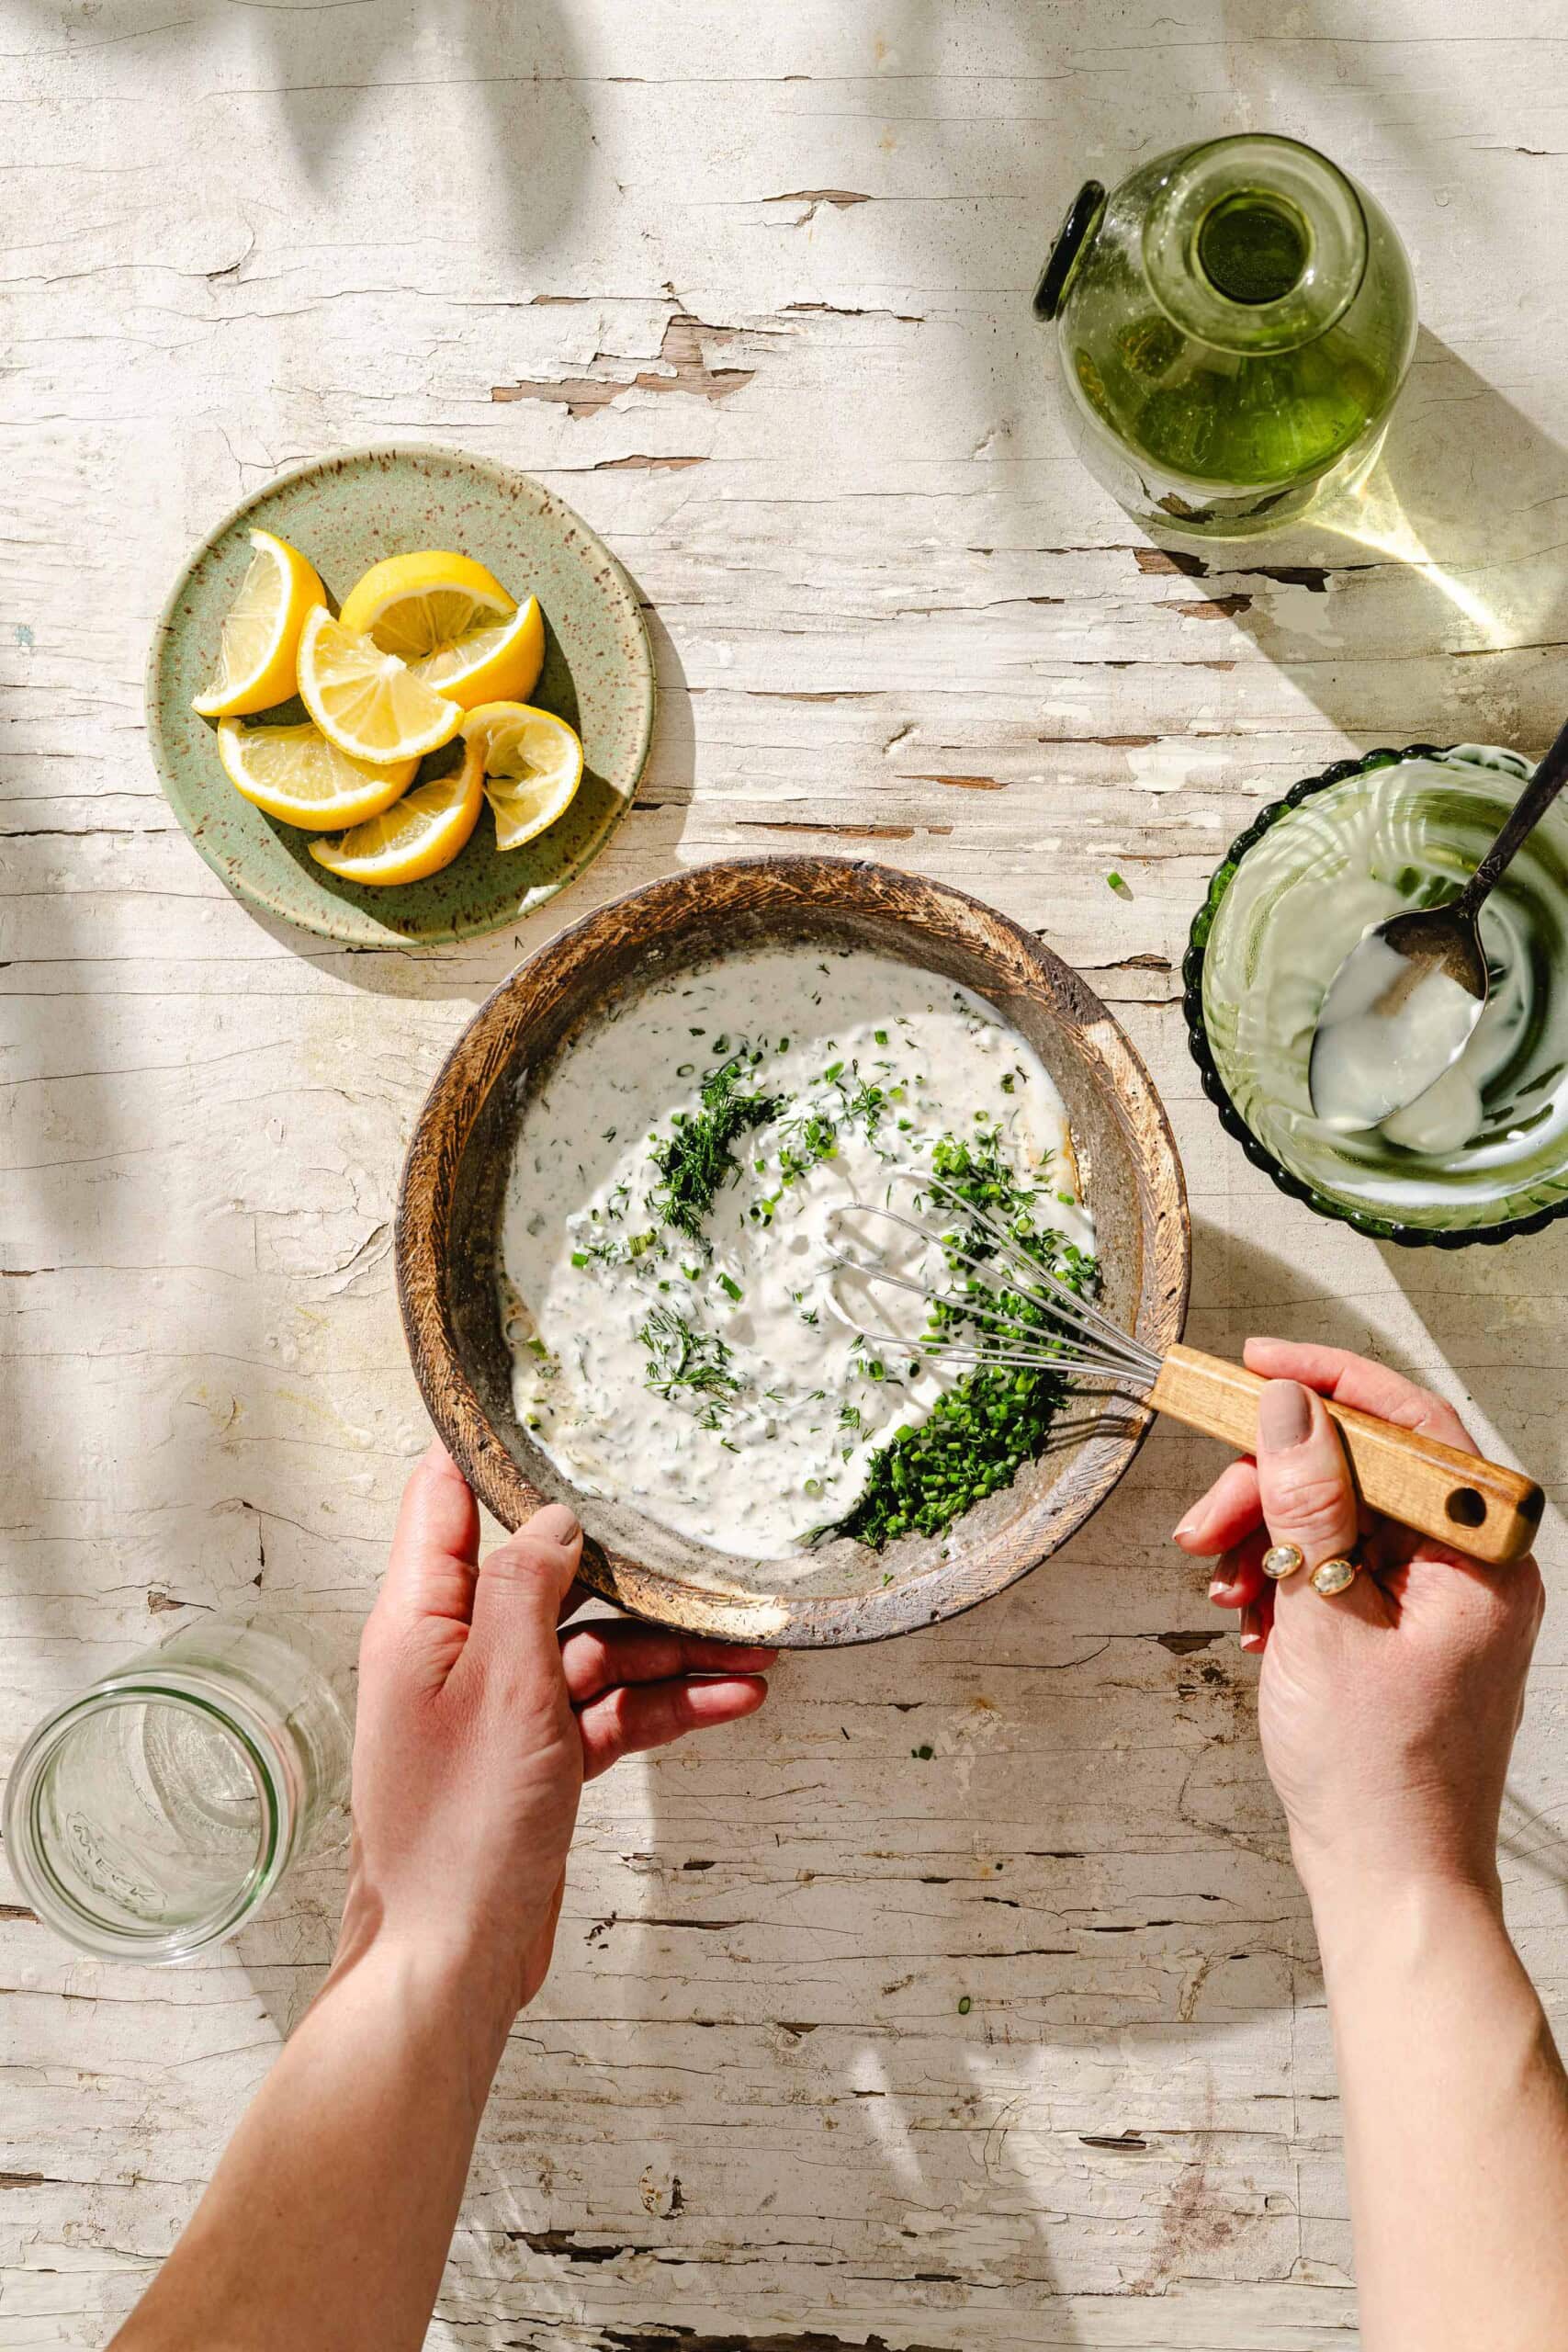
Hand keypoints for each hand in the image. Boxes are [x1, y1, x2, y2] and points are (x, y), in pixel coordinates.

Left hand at [336, 1442, 775, 2022]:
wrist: (451, 1964)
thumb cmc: (458, 1831)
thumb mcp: (505, 1684)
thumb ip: (526, 1585)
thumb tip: (554, 1519)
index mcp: (418, 1619)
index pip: (444, 1498)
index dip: (495, 1450)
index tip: (555, 1410)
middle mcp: (454, 1654)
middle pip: (547, 1577)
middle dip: (632, 1569)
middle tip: (699, 1548)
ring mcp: (498, 1710)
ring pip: (594, 1649)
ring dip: (672, 1649)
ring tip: (752, 1649)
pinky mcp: (537, 1762)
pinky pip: (610, 1711)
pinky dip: (665, 1705)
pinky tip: (730, 1701)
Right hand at [1175, 1339, 1543, 1904]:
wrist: (1391, 1880)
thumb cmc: (1377, 1774)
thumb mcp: (1326, 1618)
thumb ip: (1307, 1500)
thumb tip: (1288, 1405)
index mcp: (1482, 1557)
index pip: (1411, 1424)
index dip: (1329, 1383)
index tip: (1256, 1366)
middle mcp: (1473, 1566)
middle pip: (1361, 1469)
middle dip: (1271, 1485)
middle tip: (1204, 1523)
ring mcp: (1442, 1598)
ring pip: (1340, 1514)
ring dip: (1267, 1533)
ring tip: (1222, 1584)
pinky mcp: (1408, 1626)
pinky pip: (1339, 1562)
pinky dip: (1285, 1574)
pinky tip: (1250, 1612)